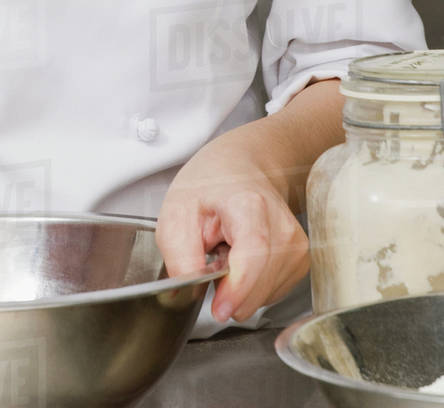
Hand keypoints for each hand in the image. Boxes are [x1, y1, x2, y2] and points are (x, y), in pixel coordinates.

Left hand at [155, 139, 308, 323]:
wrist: (242, 168)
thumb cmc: (210, 186)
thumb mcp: (176, 211)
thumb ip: (179, 254)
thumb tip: (187, 290)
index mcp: (249, 205)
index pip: (255, 253)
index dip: (238, 288)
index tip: (219, 308)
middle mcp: (281, 224)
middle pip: (261, 283)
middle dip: (229, 290)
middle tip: (211, 257)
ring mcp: (296, 244)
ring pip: (265, 295)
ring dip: (239, 288)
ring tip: (226, 252)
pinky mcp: (300, 259)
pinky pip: (271, 293)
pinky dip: (251, 287)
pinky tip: (241, 259)